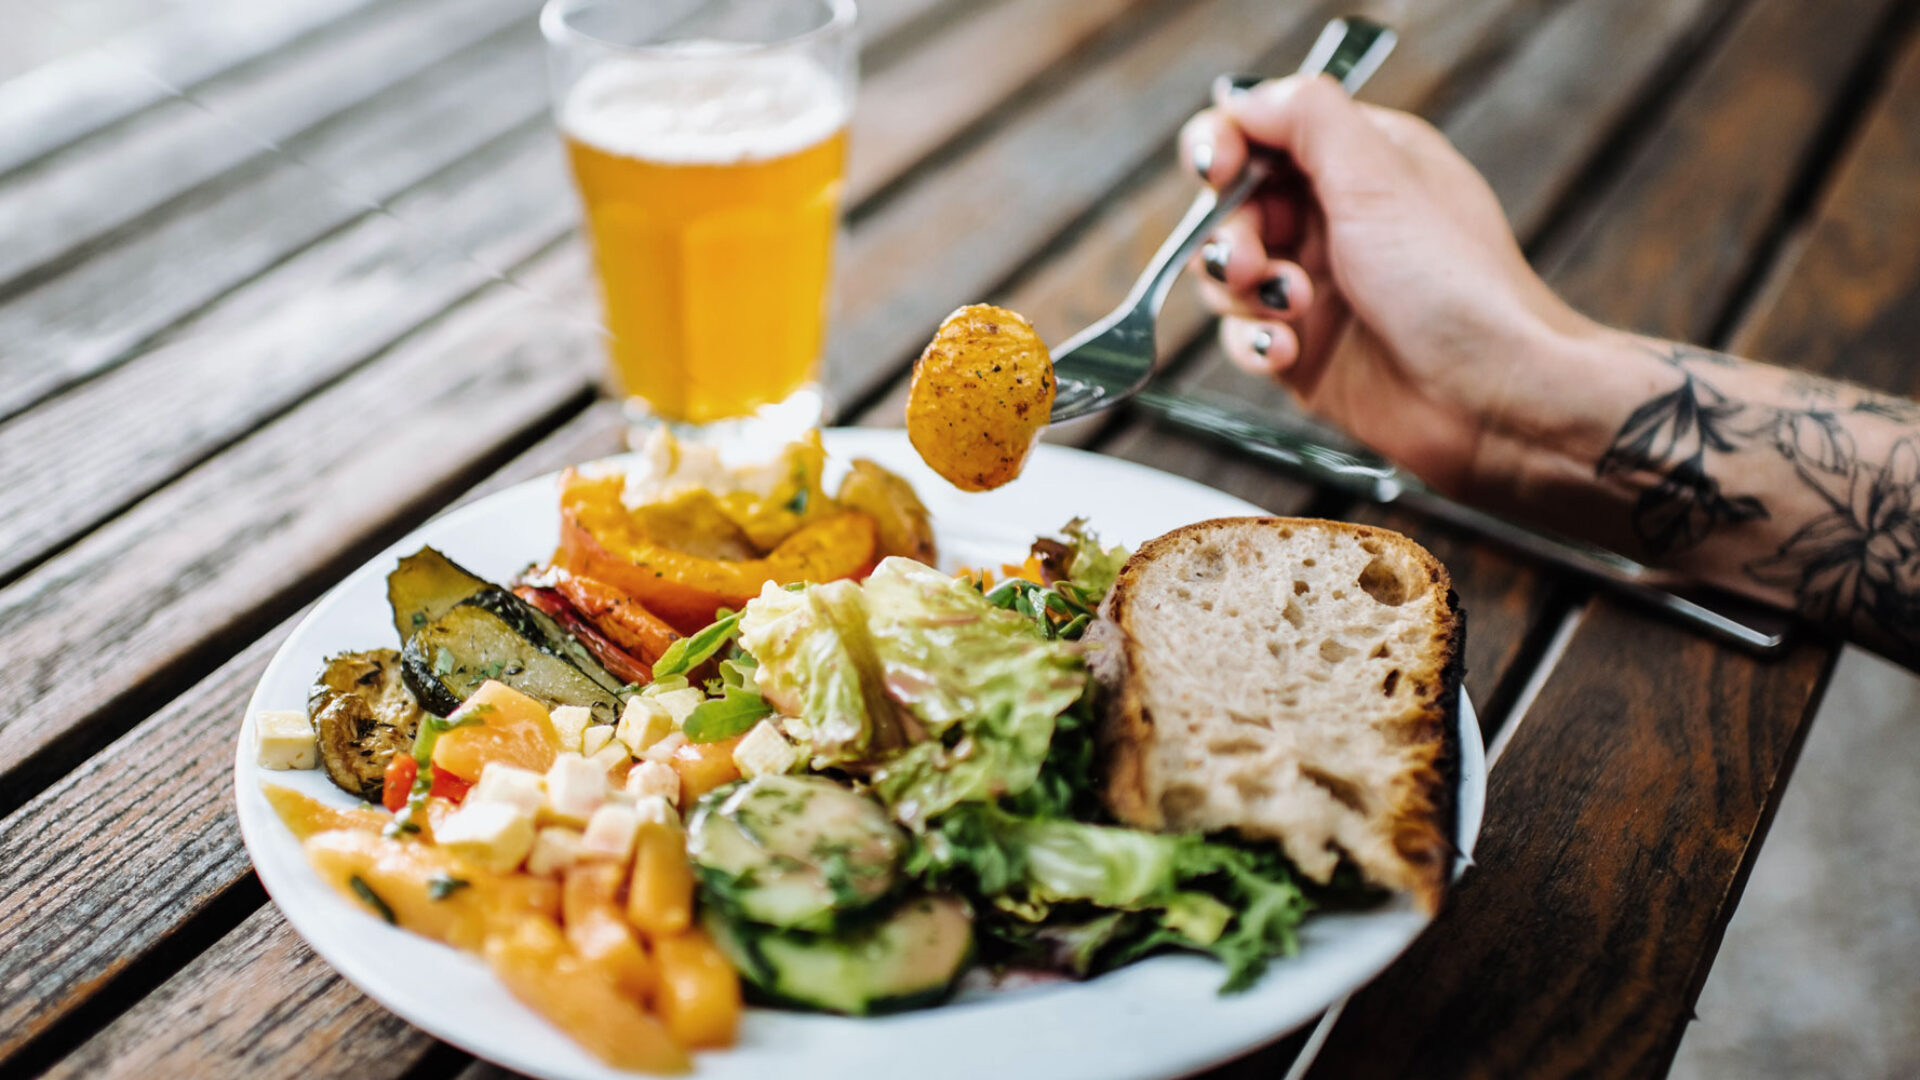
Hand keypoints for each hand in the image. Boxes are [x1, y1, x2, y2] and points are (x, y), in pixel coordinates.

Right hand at [1181, 74, 1592, 495]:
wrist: (1491, 396)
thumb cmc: (1457, 285)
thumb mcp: (1379, 175)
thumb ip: (1307, 118)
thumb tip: (1245, 100)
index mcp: (1359, 163)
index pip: (1262, 134)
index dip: (1226, 147)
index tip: (1217, 171)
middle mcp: (1334, 222)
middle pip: (1231, 209)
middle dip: (1227, 235)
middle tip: (1245, 262)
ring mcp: (1316, 290)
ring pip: (1224, 277)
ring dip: (1240, 293)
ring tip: (1290, 309)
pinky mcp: (1303, 352)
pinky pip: (1241, 338)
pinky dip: (1252, 344)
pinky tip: (1287, 352)